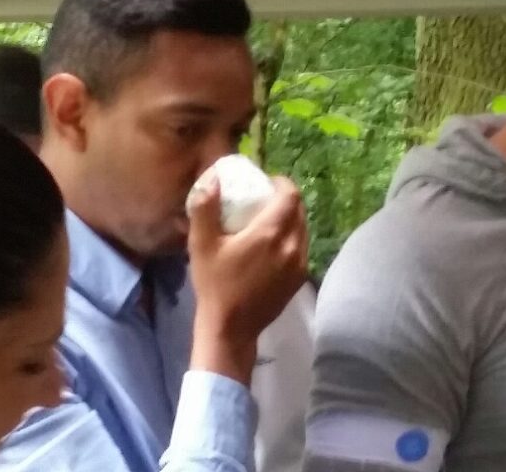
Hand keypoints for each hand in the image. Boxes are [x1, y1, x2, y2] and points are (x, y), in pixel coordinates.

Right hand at [186, 169, 308, 384]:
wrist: (231, 327)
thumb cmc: (215, 284)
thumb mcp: (202, 244)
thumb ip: (206, 207)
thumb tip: (213, 179)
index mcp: (271, 232)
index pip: (290, 195)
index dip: (280, 182)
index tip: (265, 182)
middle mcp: (293, 245)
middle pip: (300, 209)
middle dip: (286, 198)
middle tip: (265, 198)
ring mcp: (300, 263)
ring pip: (304, 228)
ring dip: (291, 218)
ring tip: (270, 220)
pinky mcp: (300, 278)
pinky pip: (303, 247)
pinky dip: (293, 237)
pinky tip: (275, 245)